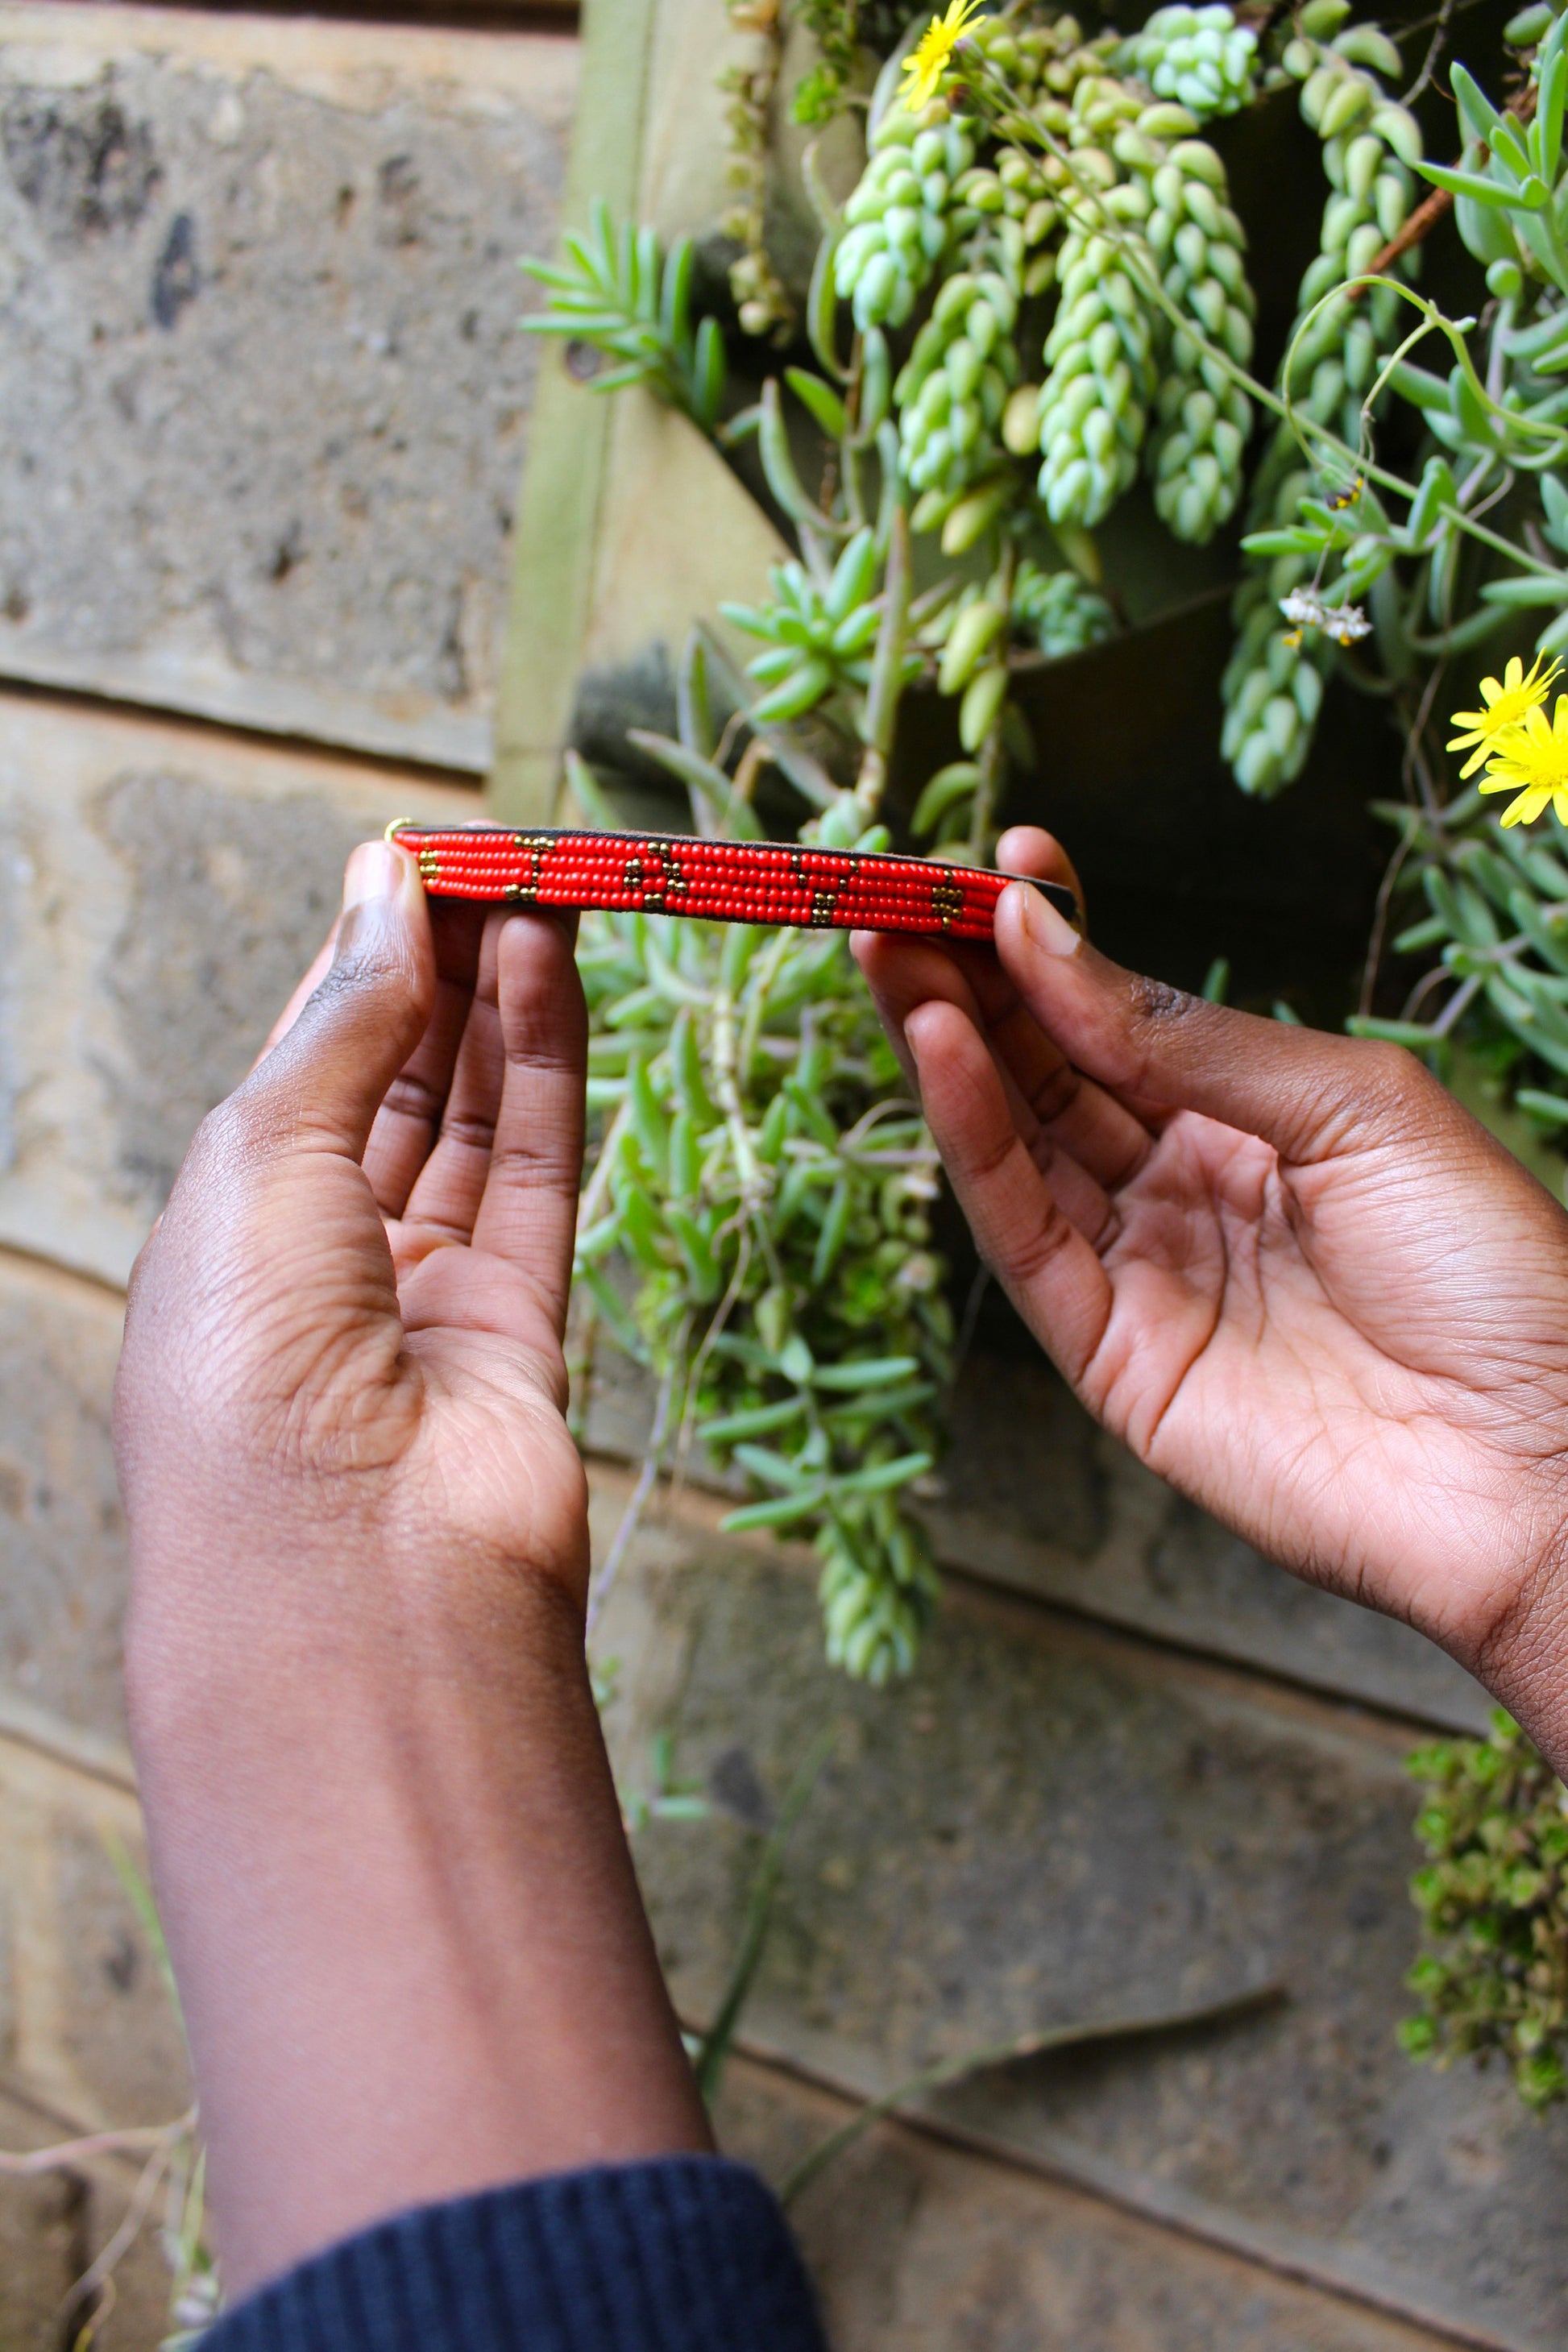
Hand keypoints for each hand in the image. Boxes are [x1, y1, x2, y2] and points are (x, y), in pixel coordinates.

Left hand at [115, 841, 707, 2296]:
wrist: (349, 1573)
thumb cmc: (248, 1363)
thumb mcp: (265, 1153)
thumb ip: (349, 1019)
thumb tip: (387, 883)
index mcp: (224, 1223)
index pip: (301, 1062)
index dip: (353, 959)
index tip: (410, 860)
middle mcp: (320, 1258)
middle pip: (392, 1085)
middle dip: (436, 973)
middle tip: (498, 862)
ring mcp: (422, 1295)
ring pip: (473, 1122)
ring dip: (500, 1007)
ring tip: (540, 896)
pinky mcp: (518, 1324)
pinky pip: (536, 1174)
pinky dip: (549, 1074)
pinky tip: (554, 978)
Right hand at [854, 828, 1567, 1769]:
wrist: (1542, 1463)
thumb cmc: (1493, 1275)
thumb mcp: (1353, 1109)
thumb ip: (1189, 1037)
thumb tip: (1041, 938)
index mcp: (1256, 1126)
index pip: (1120, 1023)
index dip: (1054, 946)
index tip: (997, 861)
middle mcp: (1185, 1194)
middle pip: (1048, 1076)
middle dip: (971, 982)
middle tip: (896, 900)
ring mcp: (1143, 1276)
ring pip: (1017, 1147)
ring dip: (948, 1046)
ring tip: (890, 952)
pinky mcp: (1110, 1360)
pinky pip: (1024, 1237)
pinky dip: (973, 1141)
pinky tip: (942, 1048)